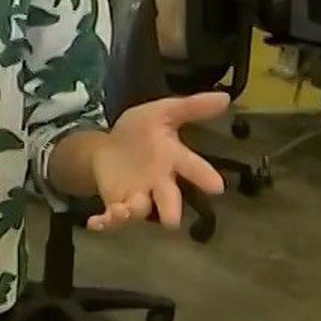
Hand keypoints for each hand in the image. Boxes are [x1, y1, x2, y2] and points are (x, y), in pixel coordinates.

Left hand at [84, 93, 229, 231]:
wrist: (110, 145)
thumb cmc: (142, 131)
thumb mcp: (163, 112)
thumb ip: (191, 107)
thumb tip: (225, 97)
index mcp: (173, 159)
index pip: (192, 167)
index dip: (204, 176)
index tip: (217, 186)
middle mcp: (159, 182)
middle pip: (169, 199)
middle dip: (170, 209)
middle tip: (172, 221)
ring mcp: (138, 195)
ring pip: (140, 209)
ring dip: (133, 211)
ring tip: (124, 210)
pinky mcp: (116, 202)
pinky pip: (112, 217)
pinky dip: (105, 222)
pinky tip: (95, 223)